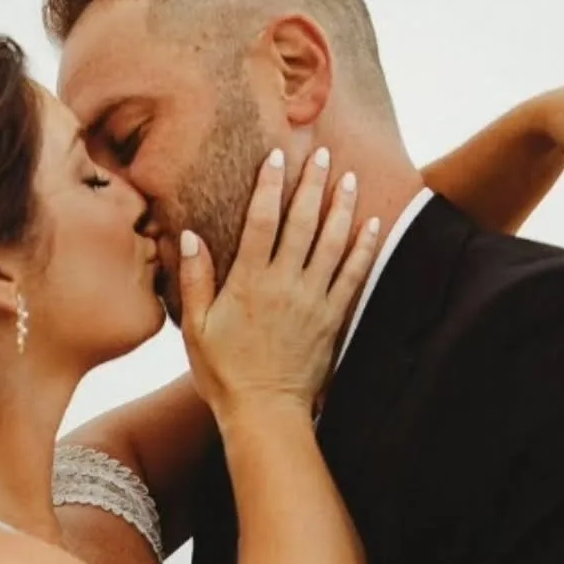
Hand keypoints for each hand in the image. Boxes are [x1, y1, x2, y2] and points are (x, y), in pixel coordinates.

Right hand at [180, 146, 379, 415]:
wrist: (265, 412)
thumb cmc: (223, 374)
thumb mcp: (195, 330)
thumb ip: (195, 281)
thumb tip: (189, 236)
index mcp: (248, 283)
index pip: (261, 221)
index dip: (270, 185)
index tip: (277, 156)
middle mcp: (284, 285)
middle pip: (302, 222)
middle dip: (312, 184)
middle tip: (320, 152)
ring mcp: (313, 300)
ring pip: (333, 242)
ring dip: (342, 207)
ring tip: (349, 177)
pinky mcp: (333, 318)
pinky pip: (353, 275)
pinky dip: (365, 247)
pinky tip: (373, 224)